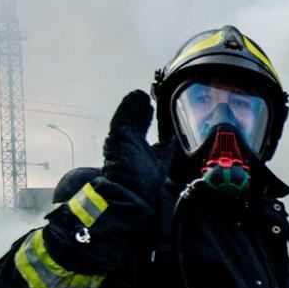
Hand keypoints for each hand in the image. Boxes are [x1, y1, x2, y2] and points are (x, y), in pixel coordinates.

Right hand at [102, 90, 165, 205]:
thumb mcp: (161, 164)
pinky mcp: (117, 137)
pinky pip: (121, 118)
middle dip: (140, 109)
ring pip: (127, 117)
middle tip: (145, 97)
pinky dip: (127, 107)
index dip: (145, 118)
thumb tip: (171, 140)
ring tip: (140, 94)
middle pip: (133, 121)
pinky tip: (134, 96)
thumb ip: (165, 151)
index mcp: (137, 150)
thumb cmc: (145, 185)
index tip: (150, 109)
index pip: (140, 129)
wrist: (134, 193)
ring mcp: (121, 140)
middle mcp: (128, 144)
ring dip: (134, 105)